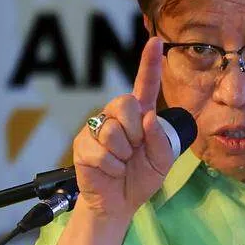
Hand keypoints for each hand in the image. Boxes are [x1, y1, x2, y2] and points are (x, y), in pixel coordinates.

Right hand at [72, 37, 176, 222]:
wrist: (120, 203)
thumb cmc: (141, 177)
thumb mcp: (162, 161)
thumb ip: (161, 139)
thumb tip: (148, 118)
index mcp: (140, 116)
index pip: (144, 85)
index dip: (150, 63)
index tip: (157, 42)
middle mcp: (116, 117)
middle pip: (124, 102)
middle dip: (134, 131)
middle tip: (135, 150)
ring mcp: (96, 129)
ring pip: (111, 129)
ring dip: (123, 153)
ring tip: (122, 162)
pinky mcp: (82, 145)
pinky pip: (100, 150)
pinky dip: (112, 165)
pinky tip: (111, 170)